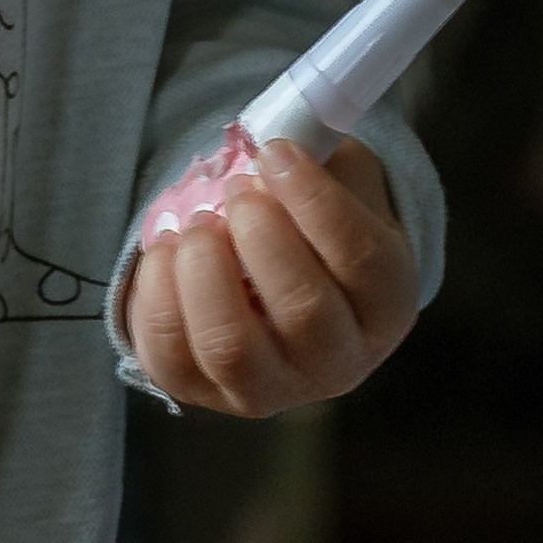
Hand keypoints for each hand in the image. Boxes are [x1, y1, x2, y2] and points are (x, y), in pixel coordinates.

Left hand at [124, 137, 416, 415]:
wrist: (275, 281)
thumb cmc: (313, 222)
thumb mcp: (341, 180)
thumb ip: (321, 158)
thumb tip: (271, 147)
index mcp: (385, 303)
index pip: (361, 258)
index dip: (314, 199)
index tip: (274, 153)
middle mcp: (337, 362)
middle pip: (303, 311)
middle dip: (259, 236)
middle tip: (235, 190)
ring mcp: (270, 390)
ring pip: (231, 348)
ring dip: (204, 272)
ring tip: (196, 224)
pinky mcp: (204, 394)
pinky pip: (170, 357)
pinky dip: (157, 294)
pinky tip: (164, 250)